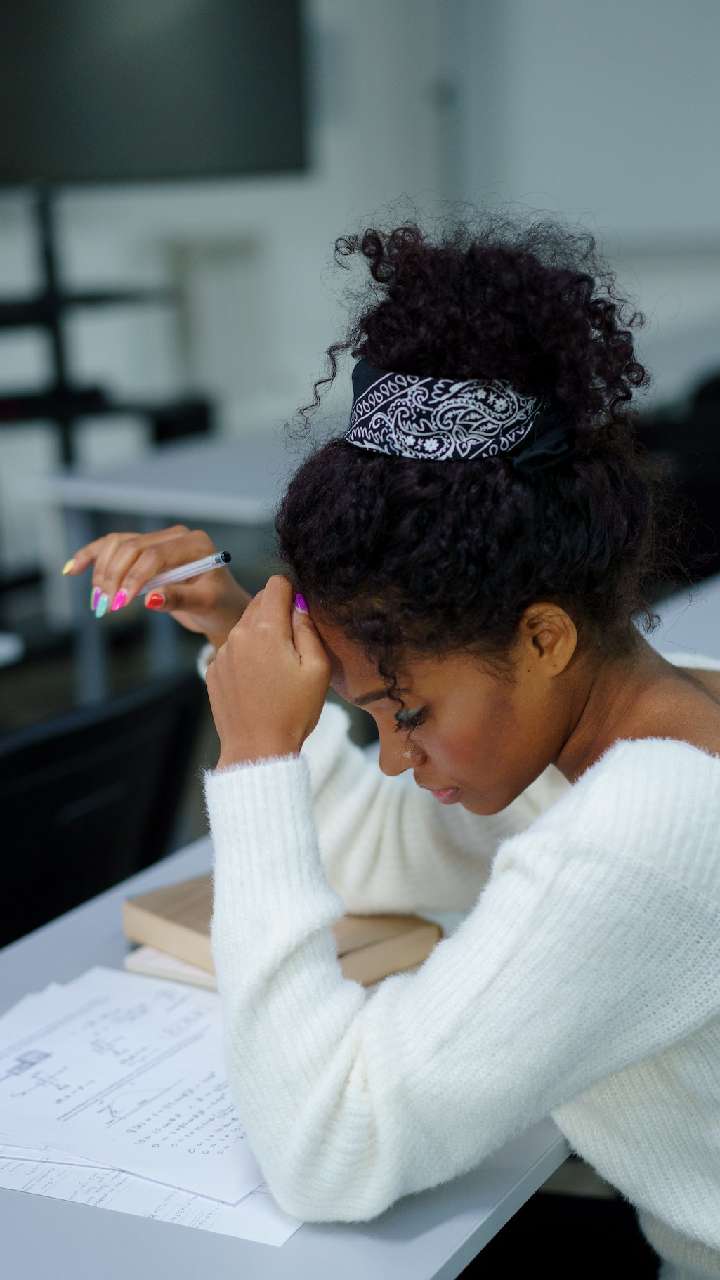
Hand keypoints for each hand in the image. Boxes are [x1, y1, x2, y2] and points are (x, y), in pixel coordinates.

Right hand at [63, 525, 250, 648]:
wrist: (221, 608)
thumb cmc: (218, 607)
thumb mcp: (204, 606)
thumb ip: (180, 600)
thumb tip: (150, 599)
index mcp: (194, 544)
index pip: (154, 555)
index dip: (133, 578)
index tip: (120, 603)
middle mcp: (175, 536)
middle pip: (131, 547)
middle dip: (113, 577)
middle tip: (105, 606)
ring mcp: (159, 540)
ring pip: (118, 545)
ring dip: (102, 571)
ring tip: (98, 600)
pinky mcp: (145, 549)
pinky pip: (114, 547)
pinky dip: (93, 556)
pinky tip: (72, 569)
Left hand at [205, 575, 330, 767]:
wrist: (257, 750)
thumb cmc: (293, 712)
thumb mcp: (317, 669)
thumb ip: (308, 628)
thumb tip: (300, 603)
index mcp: (266, 630)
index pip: (277, 585)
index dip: (293, 592)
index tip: (301, 612)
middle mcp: (238, 634)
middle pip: (259, 602)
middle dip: (277, 612)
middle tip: (293, 644)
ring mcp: (222, 653)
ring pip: (244, 625)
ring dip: (261, 634)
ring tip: (277, 667)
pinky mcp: (213, 671)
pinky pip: (233, 649)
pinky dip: (246, 655)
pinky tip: (259, 681)